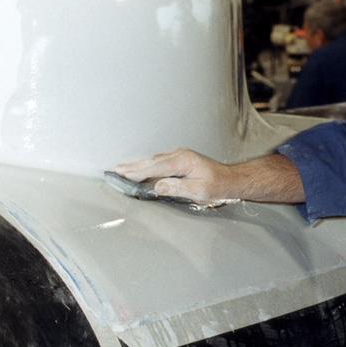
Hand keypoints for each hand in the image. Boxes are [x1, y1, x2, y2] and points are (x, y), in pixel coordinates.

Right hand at [112, 148, 230, 202]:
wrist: (232, 179)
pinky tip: (140, 168)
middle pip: (149, 161)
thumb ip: (176, 188)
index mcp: (182, 161)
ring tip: (121, 169)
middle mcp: (179, 155)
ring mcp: (179, 156)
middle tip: (113, 170)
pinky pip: (158, 162)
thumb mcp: (198, 191)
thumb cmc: (218, 185)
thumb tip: (156, 187)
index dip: (135, 172)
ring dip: (136, 165)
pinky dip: (146, 165)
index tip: (120, 175)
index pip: (153, 168)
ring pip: (152, 161)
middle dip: (130, 166)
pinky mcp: (180, 160)